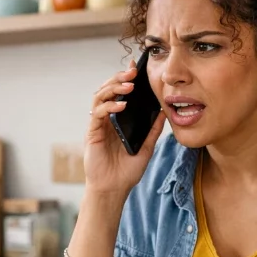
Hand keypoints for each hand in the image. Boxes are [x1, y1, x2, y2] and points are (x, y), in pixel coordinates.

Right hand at [84, 59, 165, 196]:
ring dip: (113, 88)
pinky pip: (98, 114)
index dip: (125, 78)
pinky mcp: (92, 133)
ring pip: (100, 97)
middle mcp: (106, 119)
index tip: (136, 67)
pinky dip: (109, 107)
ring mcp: (98, 125)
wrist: (114, 189)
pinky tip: (121, 105)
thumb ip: (153, 130)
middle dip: (119, 78)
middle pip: (108, 90)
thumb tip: (164, 112)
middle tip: (133, 72)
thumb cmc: (127, 171)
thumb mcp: (146, 147)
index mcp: (118, 120)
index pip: (119, 93)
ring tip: (129, 86)